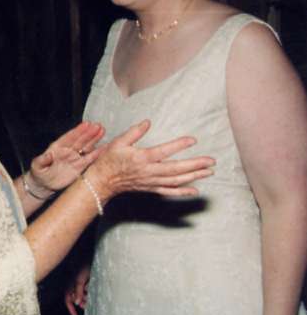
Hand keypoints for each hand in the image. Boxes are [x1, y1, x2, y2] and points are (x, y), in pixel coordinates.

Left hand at [30, 121, 104, 192]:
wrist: (43, 184)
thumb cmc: (38, 173)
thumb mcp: (37, 166)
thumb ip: (42, 160)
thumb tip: (47, 155)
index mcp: (57, 148)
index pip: (69, 138)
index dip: (77, 131)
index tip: (86, 124)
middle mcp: (67, 151)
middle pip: (80, 140)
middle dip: (89, 133)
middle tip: (98, 126)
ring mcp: (74, 158)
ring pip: (86, 147)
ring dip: (94, 139)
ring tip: (102, 131)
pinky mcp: (80, 166)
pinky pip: (90, 159)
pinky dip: (97, 154)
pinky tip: (105, 148)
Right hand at [64, 265, 90, 314]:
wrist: (87, 258)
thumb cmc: (82, 267)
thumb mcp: (80, 281)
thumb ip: (78, 291)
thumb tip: (76, 303)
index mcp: (69, 286)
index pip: (68, 301)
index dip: (71, 310)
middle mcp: (72, 285)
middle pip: (76, 299)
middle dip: (82, 303)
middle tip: (89, 305)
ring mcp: (78, 283)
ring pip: (82, 295)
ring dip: (87, 296)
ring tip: (91, 294)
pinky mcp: (84, 281)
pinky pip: (86, 290)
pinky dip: (89, 291)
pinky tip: (91, 286)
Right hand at [87, 120, 214, 200]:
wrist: (103, 180)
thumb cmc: (109, 160)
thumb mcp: (118, 142)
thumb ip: (134, 132)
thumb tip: (147, 122)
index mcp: (141, 158)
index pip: (164, 151)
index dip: (179, 145)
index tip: (193, 140)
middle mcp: (149, 171)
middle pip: (176, 169)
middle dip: (195, 165)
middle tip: (211, 160)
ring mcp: (151, 181)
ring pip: (176, 180)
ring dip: (194, 176)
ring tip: (209, 171)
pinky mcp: (151, 188)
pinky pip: (169, 192)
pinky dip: (182, 191)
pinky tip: (195, 190)